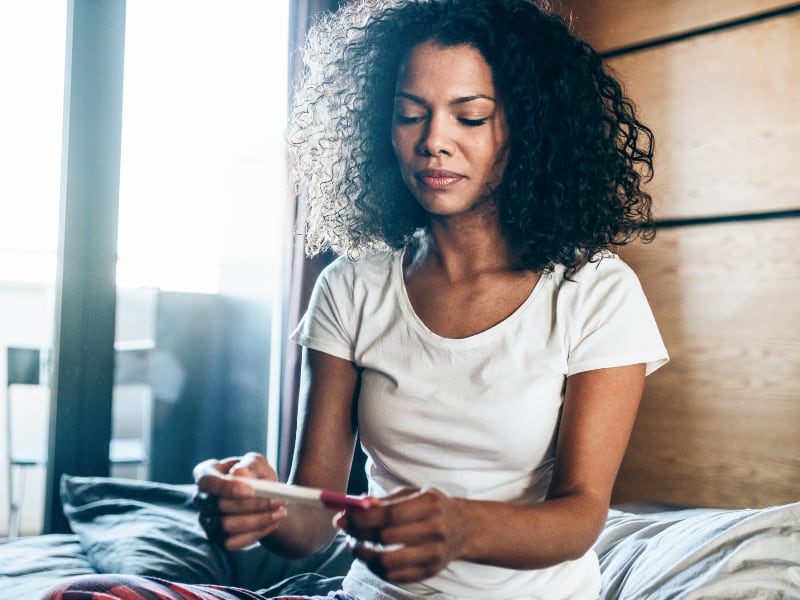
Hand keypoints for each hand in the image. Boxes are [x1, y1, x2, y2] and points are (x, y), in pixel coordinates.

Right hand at [193, 452, 287, 550]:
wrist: (265, 498)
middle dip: (251, 505)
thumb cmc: (256, 476)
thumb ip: (250, 464)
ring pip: (226, 526)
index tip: (251, 491)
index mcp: (205, 474)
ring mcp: (207, 521)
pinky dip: (256, 534)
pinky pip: (232, 543)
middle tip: (279, 501)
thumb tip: (239, 472)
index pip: (206, 481)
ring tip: (281, 512)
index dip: (226, 487)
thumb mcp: (257, 463)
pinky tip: (273, 524)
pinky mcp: (217, 540)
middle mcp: (201, 499)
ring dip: (258, 520)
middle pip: (219, 505)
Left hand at [335, 488, 467, 582]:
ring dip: (364, 556)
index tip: (343, 518)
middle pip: (386, 538)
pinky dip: (376, 569)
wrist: (463, 528)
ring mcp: (435, 553)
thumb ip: (383, 501)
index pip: (390, 514)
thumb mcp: (412, 494)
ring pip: (388, 562)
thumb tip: (353, 506)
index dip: (362, 518)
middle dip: (359, 536)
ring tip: (357, 547)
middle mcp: (435, 529)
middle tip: (346, 532)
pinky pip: (395, 576)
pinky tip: (371, 558)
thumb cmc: (430, 508)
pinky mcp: (431, 571)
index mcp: (429, 504)